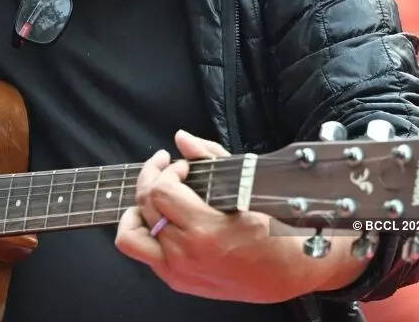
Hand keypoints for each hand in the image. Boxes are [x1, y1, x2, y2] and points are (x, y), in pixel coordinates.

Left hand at [114, 130, 366, 302]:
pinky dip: (146, 231)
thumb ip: (210, 157)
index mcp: (204, 231)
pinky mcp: (176, 280)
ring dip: (138, 209)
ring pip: (131, 234)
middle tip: (167, 170)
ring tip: (153, 196)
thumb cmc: (271, 228)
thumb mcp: (246, 186)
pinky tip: (162, 218)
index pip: (160, 192)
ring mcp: (177, 271)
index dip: (167, 171)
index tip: (184, 167)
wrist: (287, 272)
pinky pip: (142, 252)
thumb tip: (181, 138)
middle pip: (144, 206)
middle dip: (152, 179)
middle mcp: (184, 254)